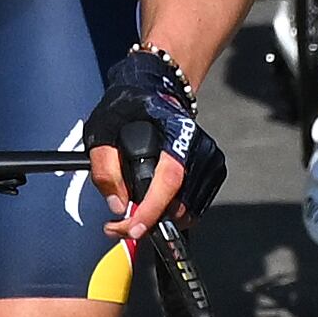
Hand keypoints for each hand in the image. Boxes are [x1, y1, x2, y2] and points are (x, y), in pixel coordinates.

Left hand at [83, 45, 223, 235]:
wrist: (160, 88)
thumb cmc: (130, 105)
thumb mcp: (102, 128)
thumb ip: (105, 168)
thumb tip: (118, 205)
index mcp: (176, 133)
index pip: (169, 180)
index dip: (151, 210)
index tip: (132, 229)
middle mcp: (200, 148)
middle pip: (179, 202)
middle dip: (148, 220)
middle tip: (119, 225)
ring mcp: (211, 159)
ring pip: (189, 210)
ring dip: (160, 219)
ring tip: (134, 215)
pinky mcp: (215, 169)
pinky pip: (196, 205)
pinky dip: (174, 211)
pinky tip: (156, 203)